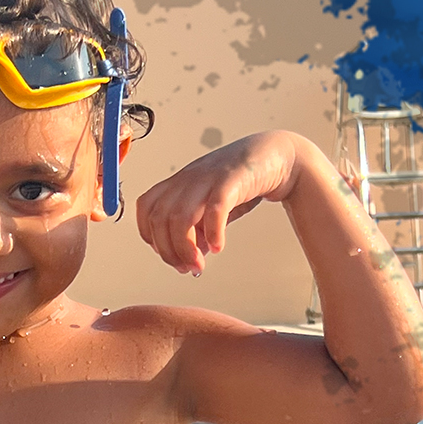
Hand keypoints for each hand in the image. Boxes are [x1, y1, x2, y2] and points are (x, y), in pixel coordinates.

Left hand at [135, 131, 299, 274]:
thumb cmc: (242, 181)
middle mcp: (188, 178)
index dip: (152, 237)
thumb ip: (198, 230)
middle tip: (186, 268)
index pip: (146, 210)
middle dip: (168, 251)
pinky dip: (213, 232)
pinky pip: (214, 208)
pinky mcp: (231, 179)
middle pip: (159, 219)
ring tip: (199, 264)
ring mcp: (208, 178)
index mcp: (178, 183)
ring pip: (179, 217)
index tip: (170, 255)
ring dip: (185, 248)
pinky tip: (218, 246)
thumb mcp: (211, 207)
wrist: (276, 155)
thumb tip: (192, 257)